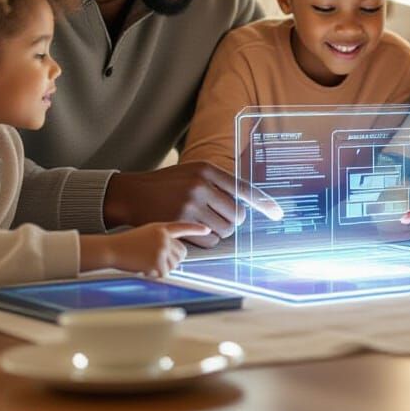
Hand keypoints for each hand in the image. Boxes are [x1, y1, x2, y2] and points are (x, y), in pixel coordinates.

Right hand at [80, 222, 211, 275]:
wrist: (112, 249)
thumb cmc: (126, 243)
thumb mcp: (146, 233)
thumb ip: (162, 238)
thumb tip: (178, 254)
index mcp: (161, 227)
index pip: (183, 227)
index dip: (196, 229)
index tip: (208, 230)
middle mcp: (164, 237)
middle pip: (182, 253)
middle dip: (173, 259)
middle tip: (156, 260)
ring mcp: (161, 249)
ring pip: (174, 265)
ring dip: (163, 268)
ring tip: (146, 262)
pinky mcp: (157, 261)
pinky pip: (165, 273)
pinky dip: (155, 274)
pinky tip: (143, 268)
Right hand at [104, 162, 283, 246]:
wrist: (131, 193)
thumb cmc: (167, 184)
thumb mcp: (192, 172)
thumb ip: (218, 183)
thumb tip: (247, 202)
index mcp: (207, 170)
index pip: (244, 189)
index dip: (264, 203)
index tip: (278, 214)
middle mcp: (201, 185)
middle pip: (237, 215)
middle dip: (233, 221)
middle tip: (219, 219)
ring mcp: (190, 204)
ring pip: (225, 230)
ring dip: (220, 232)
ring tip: (204, 223)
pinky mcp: (180, 222)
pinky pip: (210, 240)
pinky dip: (208, 240)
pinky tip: (195, 232)